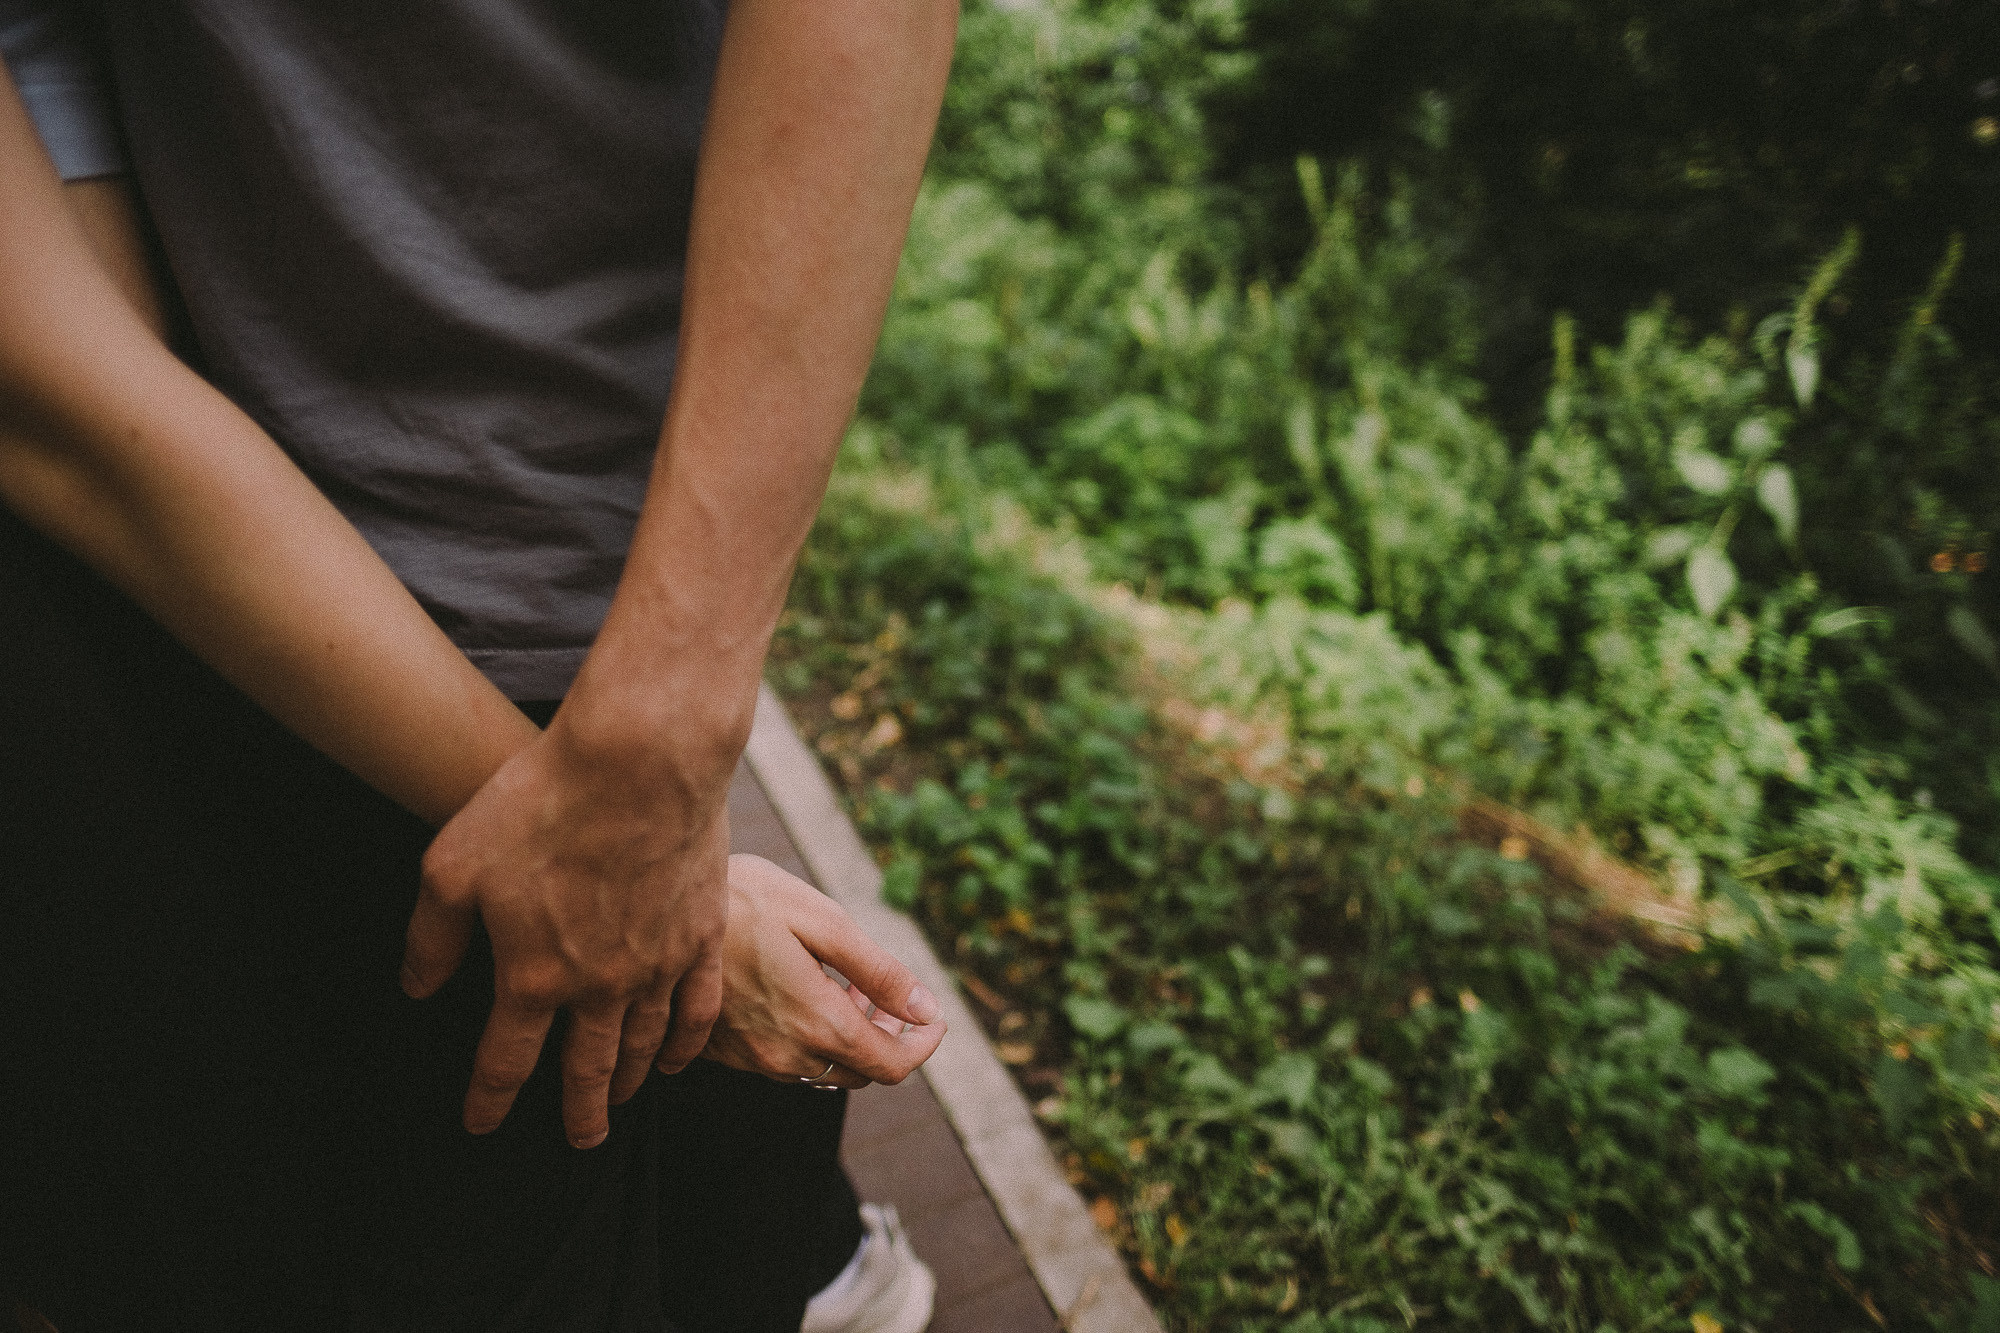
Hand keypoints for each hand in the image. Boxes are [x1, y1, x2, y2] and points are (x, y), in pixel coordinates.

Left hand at [399, 715, 730, 1147]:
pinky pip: (697, 1009)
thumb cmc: (541, 803)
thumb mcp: (454, 865)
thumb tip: (419, 989)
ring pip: (642, 1044)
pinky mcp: (701, 934)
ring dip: (626, 1081)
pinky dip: (686, 1042)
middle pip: (586, 1070)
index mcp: (532, 977)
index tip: (482, 1124)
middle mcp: (599, 986)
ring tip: (618, 1102)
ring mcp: (658, 965)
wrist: (640, 760)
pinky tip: (676, 1057)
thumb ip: (432, 937)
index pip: (507, 1061)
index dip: (491, 1099)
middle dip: (577, 1113)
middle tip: (579, 1142)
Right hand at [702, 855, 943, 1088]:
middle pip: (862, 1071)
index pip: (892, 1065)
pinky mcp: (728, 1054)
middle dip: (887, 1036)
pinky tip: (803, 991)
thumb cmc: (744, 900)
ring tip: (847, 985)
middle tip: (887, 991)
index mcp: (818, 1023)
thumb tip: (925, 1008)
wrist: (657, 911)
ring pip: (825, 1069)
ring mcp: (754, 1060)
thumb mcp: (822, 921)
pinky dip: (812, 1037)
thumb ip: (879, 972)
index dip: (924, 1044)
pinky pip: (788, 1062)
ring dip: (849, 1037)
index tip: (934, 1015)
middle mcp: (787, 1055)